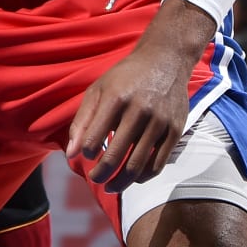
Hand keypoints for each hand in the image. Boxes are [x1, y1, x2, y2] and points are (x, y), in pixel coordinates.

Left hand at [69, 0, 213, 194]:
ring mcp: (159, 122)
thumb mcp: (98, 90)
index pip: (94, 140)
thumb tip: (71, 154)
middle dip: (101, 175)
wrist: (165, 60)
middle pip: (115, 156)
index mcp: (116, 99)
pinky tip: (132, 178)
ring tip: (111, 186)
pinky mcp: (175, 130)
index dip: (87, 153)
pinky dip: (143, 177)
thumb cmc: (126, 77)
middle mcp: (139, 110)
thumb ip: (82, 122)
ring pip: (137, 165)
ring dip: (121, 182)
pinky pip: (158, 164)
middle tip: (96, 179)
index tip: (87, 155)